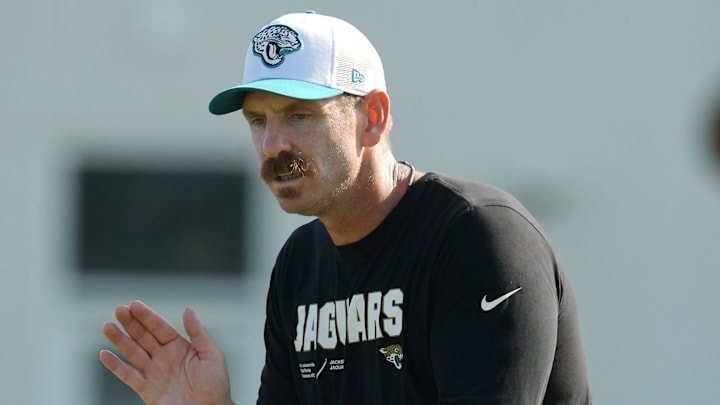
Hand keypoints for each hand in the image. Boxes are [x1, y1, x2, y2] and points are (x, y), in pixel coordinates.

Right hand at [100, 300, 233, 404]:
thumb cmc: (215, 385)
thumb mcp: (212, 354)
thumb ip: (198, 332)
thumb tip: (187, 309)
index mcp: (180, 347)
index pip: (160, 327)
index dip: (147, 316)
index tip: (134, 304)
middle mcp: (164, 357)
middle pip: (144, 337)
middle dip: (131, 323)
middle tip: (118, 309)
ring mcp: (155, 373)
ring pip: (133, 353)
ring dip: (120, 340)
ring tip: (108, 326)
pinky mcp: (147, 390)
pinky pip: (129, 376)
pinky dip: (116, 366)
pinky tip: (104, 354)